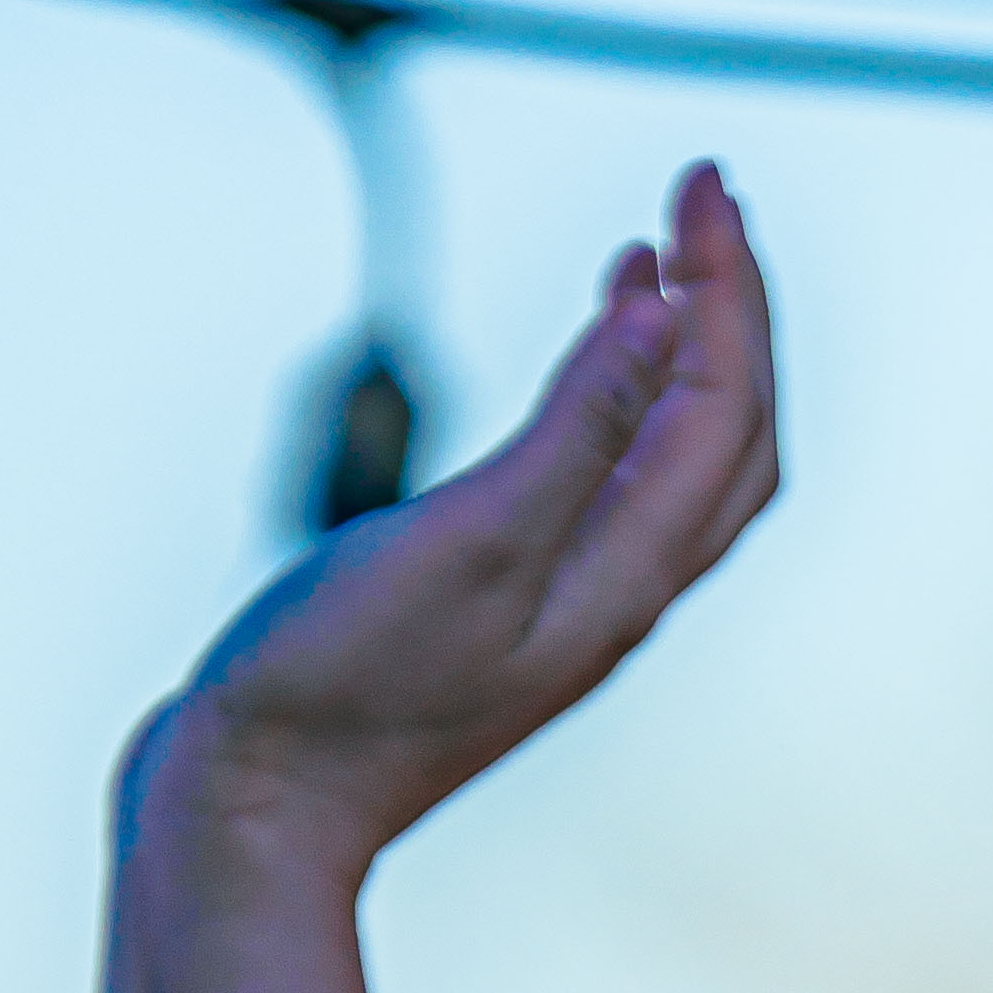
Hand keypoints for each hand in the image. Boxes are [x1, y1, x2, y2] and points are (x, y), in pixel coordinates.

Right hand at [121, 160, 780, 901]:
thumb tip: (664, 312)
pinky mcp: (501, 613)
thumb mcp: (471, 539)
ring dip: (687, 356)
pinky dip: (618, 406)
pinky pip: (608, 490)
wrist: (257, 815)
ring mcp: (562, 609)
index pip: (726, 407)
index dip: (730, 286)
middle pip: (731, 439)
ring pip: (678, 469)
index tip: (701, 177)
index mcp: (625, 576)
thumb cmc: (346, 688)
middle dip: (735, 312)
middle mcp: (615, 596)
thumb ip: (573, 428)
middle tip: (703, 199)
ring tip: (660, 259)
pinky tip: (576, 366)